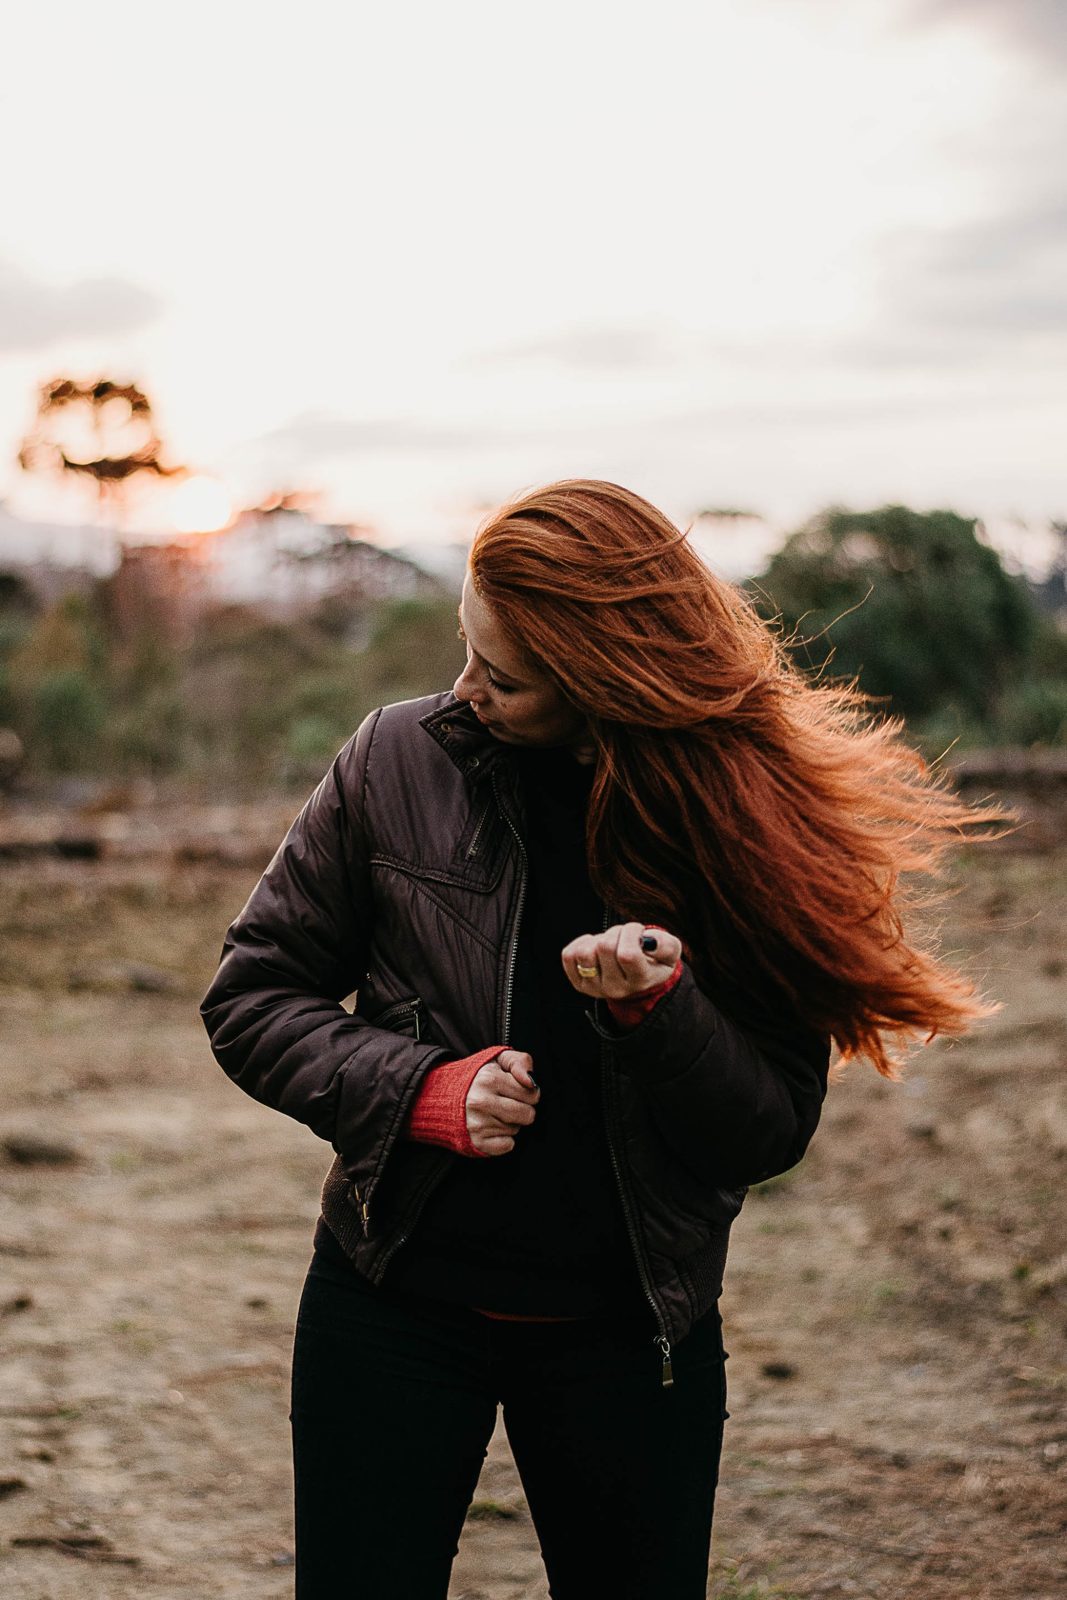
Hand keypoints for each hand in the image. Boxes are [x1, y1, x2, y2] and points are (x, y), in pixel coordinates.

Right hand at [465, 1049, 538, 1155]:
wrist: (440, 1098)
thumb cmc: (476, 1078)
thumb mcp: (497, 1060)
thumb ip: (520, 1062)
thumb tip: (531, 1082)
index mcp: (489, 1078)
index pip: (532, 1093)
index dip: (527, 1092)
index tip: (513, 1090)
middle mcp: (481, 1101)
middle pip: (527, 1114)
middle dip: (522, 1109)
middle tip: (505, 1103)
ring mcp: (477, 1123)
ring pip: (517, 1129)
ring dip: (510, 1123)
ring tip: (493, 1113)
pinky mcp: (476, 1141)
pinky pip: (508, 1145)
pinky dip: (503, 1139)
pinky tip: (490, 1128)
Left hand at [561, 922, 682, 999]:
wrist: (639, 980)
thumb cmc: (654, 960)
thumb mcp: (670, 951)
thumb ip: (666, 945)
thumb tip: (650, 940)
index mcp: (640, 980)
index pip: (627, 954)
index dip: (631, 933)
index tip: (638, 931)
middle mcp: (615, 988)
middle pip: (605, 948)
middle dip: (616, 932)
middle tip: (624, 937)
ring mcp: (594, 988)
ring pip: (584, 953)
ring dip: (598, 939)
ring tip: (610, 943)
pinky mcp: (578, 982)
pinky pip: (569, 955)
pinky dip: (582, 943)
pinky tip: (596, 947)